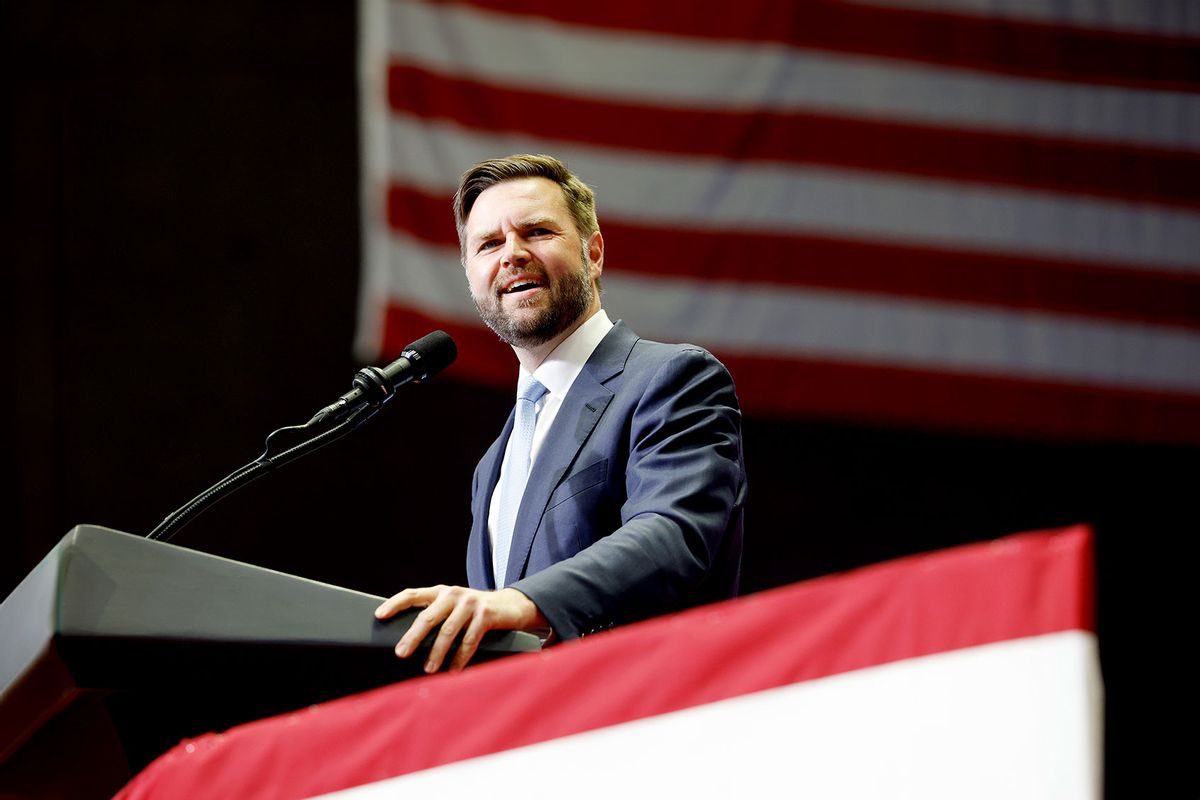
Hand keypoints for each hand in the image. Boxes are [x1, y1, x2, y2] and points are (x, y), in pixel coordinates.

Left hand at [375, 585, 547, 672]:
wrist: (514, 606)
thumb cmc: (477, 612)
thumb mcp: (455, 608)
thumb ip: (437, 616)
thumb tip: (410, 641)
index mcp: (441, 592)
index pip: (413, 594)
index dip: (395, 604)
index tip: (379, 615)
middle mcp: (454, 594)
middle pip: (428, 616)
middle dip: (413, 636)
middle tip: (401, 653)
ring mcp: (471, 603)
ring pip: (448, 631)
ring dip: (436, 653)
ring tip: (428, 669)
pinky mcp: (486, 615)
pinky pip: (469, 641)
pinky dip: (459, 659)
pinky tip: (453, 671)